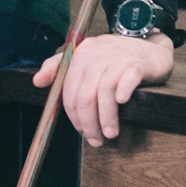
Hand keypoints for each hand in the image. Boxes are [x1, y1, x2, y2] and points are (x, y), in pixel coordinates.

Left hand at [31, 32, 173, 147]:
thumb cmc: (114, 57)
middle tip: (96, 139)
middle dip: (88, 122)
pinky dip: (123, 91)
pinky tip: (122, 103)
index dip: (74, 116)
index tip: (82, 131)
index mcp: (81, 54)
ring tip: (110, 133)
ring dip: (106, 117)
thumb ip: (60, 68)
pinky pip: (128, 79)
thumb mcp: (86, 58)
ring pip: (105, 90)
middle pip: (85, 94)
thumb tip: (37, 82)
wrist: (148, 46)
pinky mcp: (137, 64)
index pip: (70, 90)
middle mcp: (97, 54)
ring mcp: (118, 58)